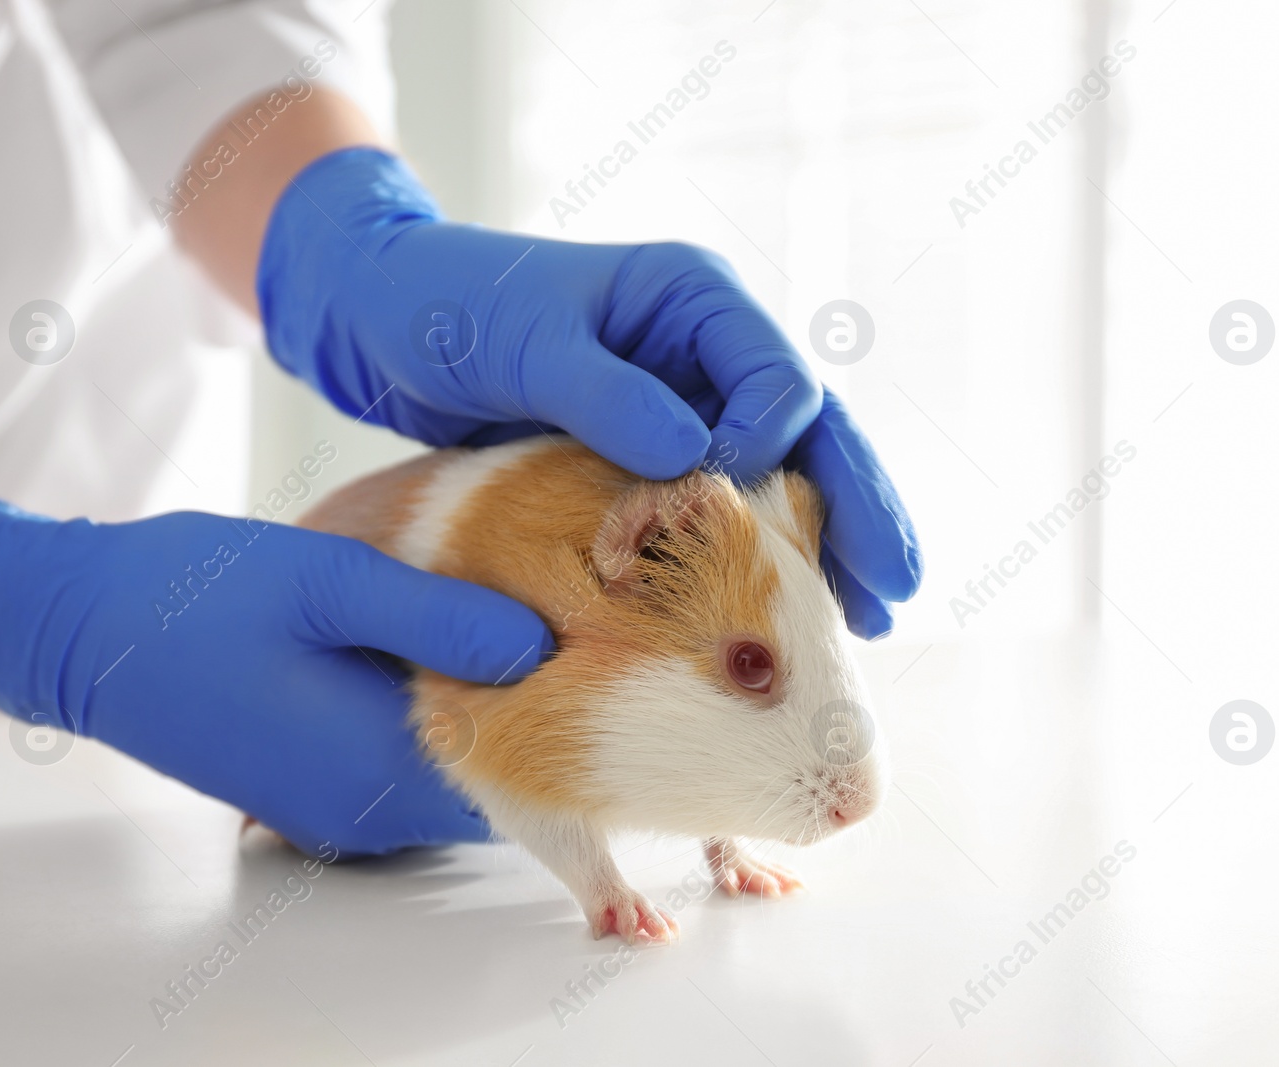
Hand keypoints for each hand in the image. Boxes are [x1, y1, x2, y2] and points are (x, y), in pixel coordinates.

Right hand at [0, 451, 552, 854]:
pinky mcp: (311, 790)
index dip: (568, 708)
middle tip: (567, 621)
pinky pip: (404, 771)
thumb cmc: (191, 596)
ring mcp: (334, 809)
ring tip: (509, 624)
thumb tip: (539, 644)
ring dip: (484, 714)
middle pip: (492, 779)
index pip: (519, 770)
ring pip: (451, 776)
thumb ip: (438, 614)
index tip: (599, 639)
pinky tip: (437, 651)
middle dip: (535, 711)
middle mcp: (362, 811)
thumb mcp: (327, 581)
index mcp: (374, 767)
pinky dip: (435, 721)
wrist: (75, 629)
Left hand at [256, 147, 918, 636]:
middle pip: (809, 432)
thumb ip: (606, 395)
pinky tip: (787, 613)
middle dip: (856, 509)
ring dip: (825, 546)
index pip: (778, 378)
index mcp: (692, 299)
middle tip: (895, 591)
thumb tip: (697, 458)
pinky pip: (723, 507)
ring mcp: (687, 402)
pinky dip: (756, 556)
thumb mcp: (523, 344)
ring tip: (869, 623)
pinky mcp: (654, 453)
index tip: (724, 501)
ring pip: (782, 477)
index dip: (771, 447)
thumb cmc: (447, 308)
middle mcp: (707, 349)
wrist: (383, 320)